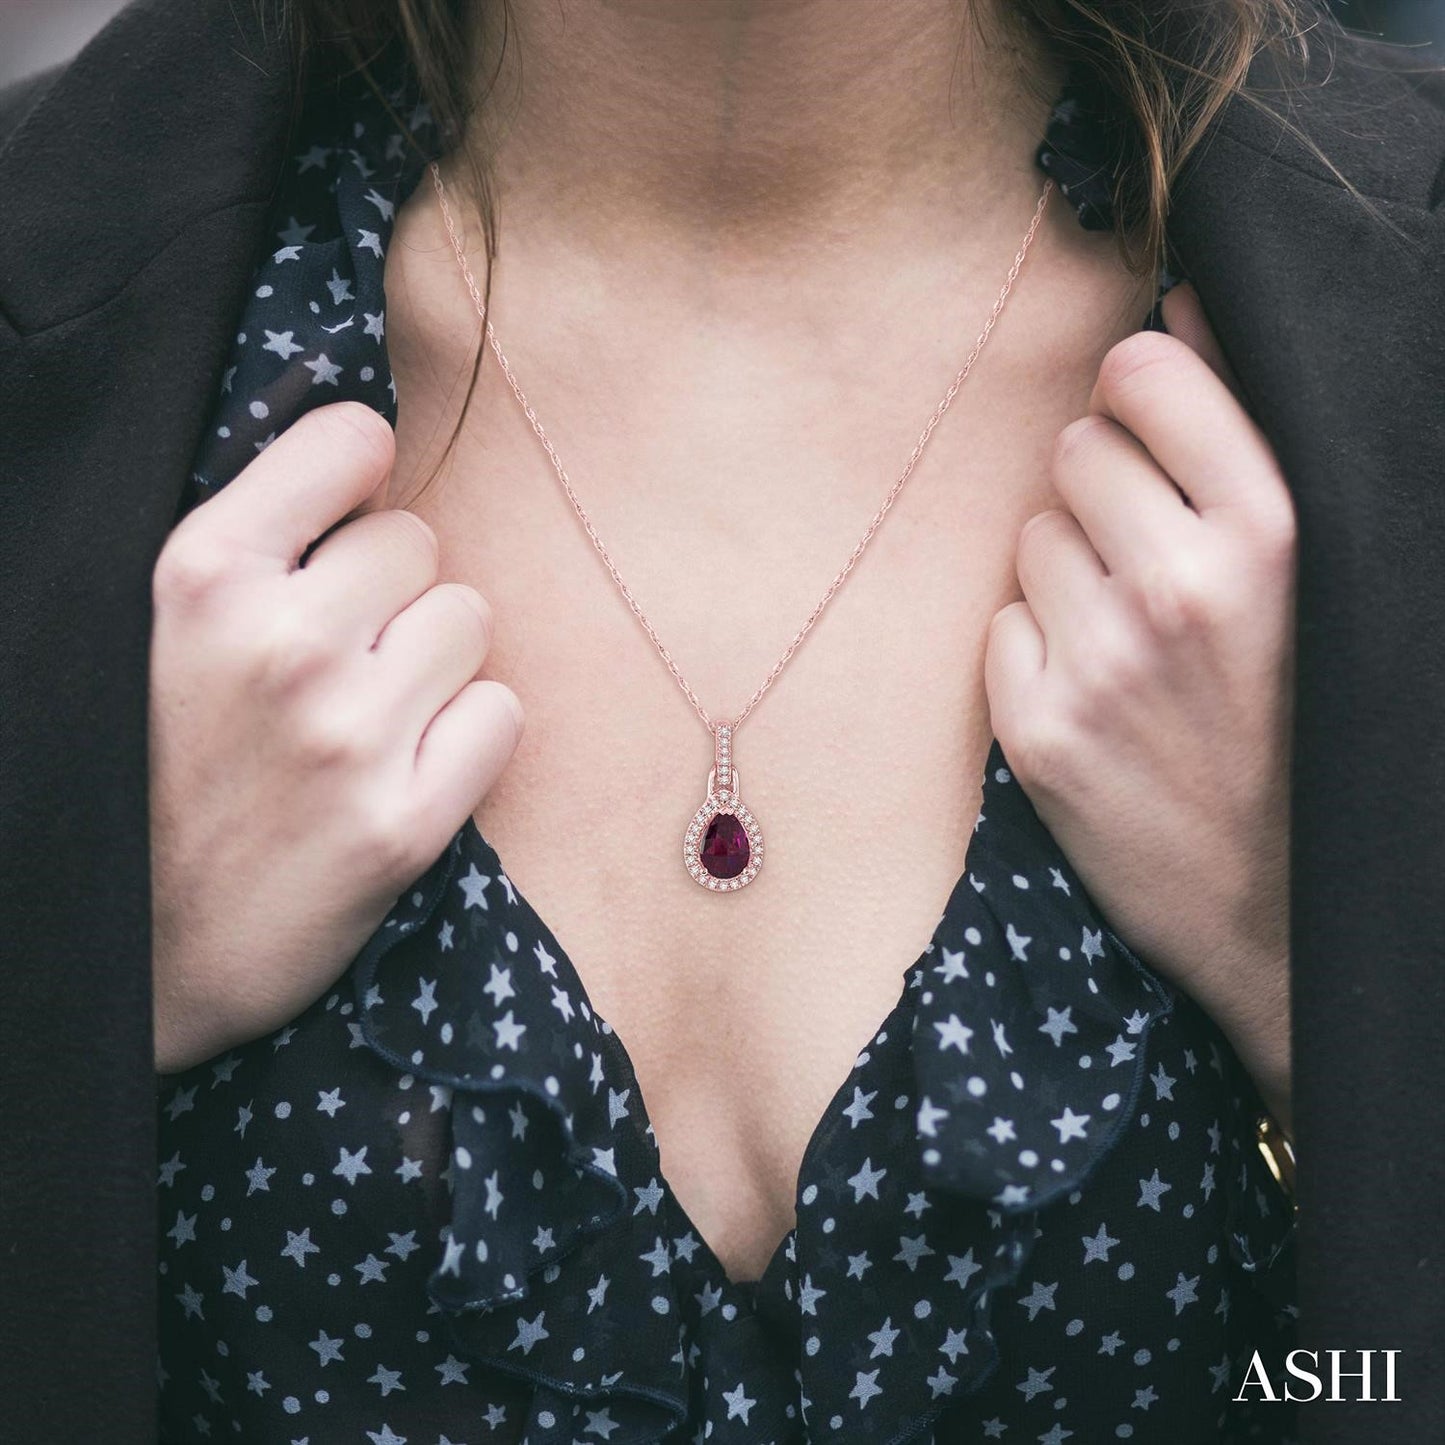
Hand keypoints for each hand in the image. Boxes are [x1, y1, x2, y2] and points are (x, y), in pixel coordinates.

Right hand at [149, 403, 522, 1072]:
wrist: (135, 955)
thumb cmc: (151, 777)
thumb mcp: (152, 630)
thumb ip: (249, 544)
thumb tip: (360, 454)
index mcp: (200, 576)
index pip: (348, 440)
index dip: (356, 471)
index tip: (344, 513)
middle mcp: (280, 644)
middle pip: (419, 540)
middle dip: (391, 589)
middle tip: (342, 652)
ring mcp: (347, 737)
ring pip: (470, 618)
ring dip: (435, 658)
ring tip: (371, 711)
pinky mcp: (405, 824)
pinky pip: (501, 712)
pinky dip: (469, 733)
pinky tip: (411, 763)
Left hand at [984, 284, 1295, 1127]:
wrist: (1283, 907)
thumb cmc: (1307, 722)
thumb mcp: (1322, 576)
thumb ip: (1247, 433)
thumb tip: (1174, 305)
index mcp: (1279, 532)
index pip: (1145, 371)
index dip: (1140, 388)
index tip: (1152, 422)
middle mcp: (1182, 588)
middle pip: (1074, 445)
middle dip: (1104, 485)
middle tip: (1152, 557)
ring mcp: (1101, 662)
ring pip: (1032, 532)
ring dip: (1068, 565)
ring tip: (1133, 633)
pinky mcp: (1038, 729)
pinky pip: (1000, 619)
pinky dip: (1034, 642)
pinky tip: (1094, 689)